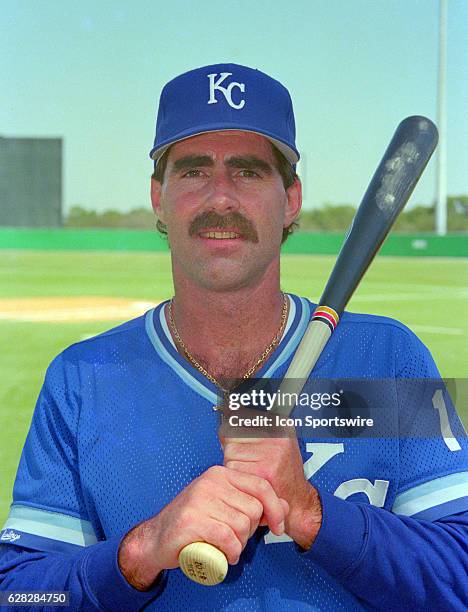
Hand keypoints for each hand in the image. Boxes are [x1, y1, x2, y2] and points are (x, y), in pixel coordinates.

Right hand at [118, 465, 287, 589]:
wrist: (156, 539)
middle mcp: (211, 481)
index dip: (275, 508)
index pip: (261, 485)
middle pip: (253, 509)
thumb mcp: (224, 506)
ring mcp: (200, 498)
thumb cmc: (194, 523)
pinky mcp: (192, 520)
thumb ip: (253, 503)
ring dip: (239, 544)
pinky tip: (224, 555)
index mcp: (221, 474)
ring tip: (226, 546)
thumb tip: (285, 504)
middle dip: (250, 531)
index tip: (277, 527)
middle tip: (234, 538)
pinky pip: (228, 538)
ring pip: (242, 525)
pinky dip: (231, 552)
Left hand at [221, 426, 321, 549]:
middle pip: (231, 436)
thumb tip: (226, 413)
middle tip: (250, 465)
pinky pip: (233, 469)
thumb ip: (249, 429)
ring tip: (252, 473)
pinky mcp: (265, 470)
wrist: (298, 502)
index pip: (239, 418)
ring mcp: (272, 452)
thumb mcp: (272, 444)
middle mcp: (277, 436)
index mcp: (279, 425)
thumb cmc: (281, 474)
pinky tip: (252, 482)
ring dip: (234, 466)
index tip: (239, 443)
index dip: (234, 434)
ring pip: (230, 453)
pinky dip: (237, 478)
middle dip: (233, 452)